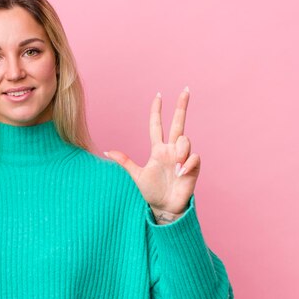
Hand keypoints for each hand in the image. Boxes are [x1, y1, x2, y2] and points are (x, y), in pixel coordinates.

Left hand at [105, 87, 199, 219]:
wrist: (163, 208)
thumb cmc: (150, 192)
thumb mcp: (135, 175)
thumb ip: (124, 161)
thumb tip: (105, 151)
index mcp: (158, 150)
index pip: (157, 126)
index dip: (157, 111)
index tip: (158, 96)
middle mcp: (171, 150)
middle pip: (178, 123)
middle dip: (181, 106)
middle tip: (185, 89)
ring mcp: (182, 158)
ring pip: (185, 140)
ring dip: (180, 150)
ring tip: (174, 167)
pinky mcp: (193, 168)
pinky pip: (193, 157)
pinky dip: (187, 163)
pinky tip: (180, 172)